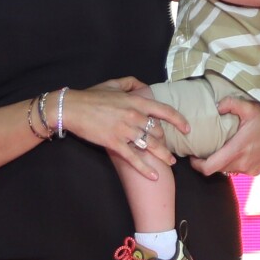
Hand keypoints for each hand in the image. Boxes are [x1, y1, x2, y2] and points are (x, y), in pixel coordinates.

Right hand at [60, 79, 190, 180]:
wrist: (71, 108)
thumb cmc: (91, 96)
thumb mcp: (113, 84)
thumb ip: (131, 83)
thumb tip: (144, 86)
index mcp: (136, 102)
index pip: (165, 111)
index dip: (179, 121)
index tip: (187, 128)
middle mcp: (134, 116)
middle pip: (158, 132)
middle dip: (164, 141)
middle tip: (168, 149)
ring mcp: (125, 131)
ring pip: (150, 146)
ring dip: (163, 156)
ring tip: (170, 163)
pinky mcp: (114, 143)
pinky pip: (134, 158)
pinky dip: (145, 168)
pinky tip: (154, 176)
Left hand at [188, 96, 259, 176]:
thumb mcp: (250, 107)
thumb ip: (230, 104)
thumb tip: (217, 107)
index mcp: (236, 150)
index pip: (209, 167)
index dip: (197, 165)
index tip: (193, 157)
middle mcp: (242, 163)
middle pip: (216, 169)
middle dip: (207, 161)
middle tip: (204, 150)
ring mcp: (249, 169)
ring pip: (227, 169)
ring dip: (221, 162)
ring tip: (221, 149)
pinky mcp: (255, 171)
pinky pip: (238, 169)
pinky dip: (233, 162)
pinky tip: (236, 152)